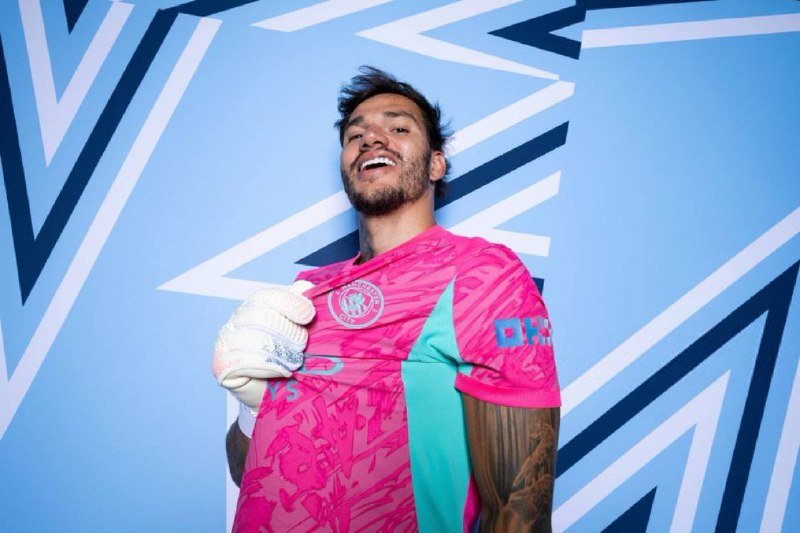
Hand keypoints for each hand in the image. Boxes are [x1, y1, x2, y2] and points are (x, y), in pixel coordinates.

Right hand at [212, 280, 314, 413]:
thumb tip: (305, 287)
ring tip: (293, 363)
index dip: (290, 304)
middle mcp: (235, 321)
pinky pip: (245, 361)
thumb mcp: (299, 328)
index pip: (267, 296)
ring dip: (281, 353)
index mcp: (254, 306)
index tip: (308, 315)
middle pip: (261, 316)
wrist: (279, 394)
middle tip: (300, 348)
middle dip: (288, 333)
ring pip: (254, 339)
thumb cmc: (291, 358)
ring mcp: (225, 344)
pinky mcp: (222, 367)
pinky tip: (280, 373)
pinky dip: (269, 367)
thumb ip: (300, 305)